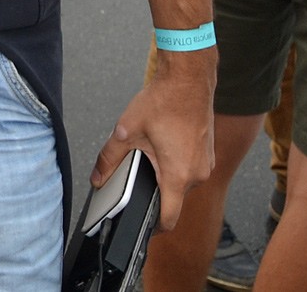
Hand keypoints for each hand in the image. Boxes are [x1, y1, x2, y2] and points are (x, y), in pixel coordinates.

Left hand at [91, 49, 213, 230]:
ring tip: (151, 153)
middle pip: (174, 198)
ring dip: (167, 174)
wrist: (189, 80)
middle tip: (137, 173)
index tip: (143, 226)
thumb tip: (97, 177)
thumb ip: (109, 158)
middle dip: (155, 190)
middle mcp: (197, 174)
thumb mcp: (126, 131)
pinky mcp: (208, 153)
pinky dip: (177, 163)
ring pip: (182, 182)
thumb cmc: (164, 102)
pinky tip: (164, 145)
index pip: (169, 219)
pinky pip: (191, 168)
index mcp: (178, 175)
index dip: (154, 227)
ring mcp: (206, 164)